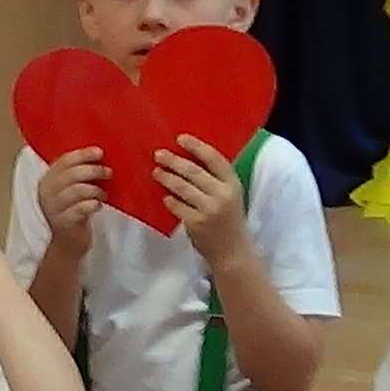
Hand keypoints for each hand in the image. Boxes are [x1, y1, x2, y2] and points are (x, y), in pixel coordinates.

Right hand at [36, 147, 107, 259]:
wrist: (68, 243)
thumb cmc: (73, 212)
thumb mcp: (71, 190)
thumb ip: (78, 174)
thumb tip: (99, 155)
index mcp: (48, 180)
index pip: (64, 161)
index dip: (83, 154)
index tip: (100, 152)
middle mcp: (47, 193)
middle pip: (71, 174)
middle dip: (93, 170)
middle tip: (108, 172)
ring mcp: (53, 209)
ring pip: (77, 191)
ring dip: (95, 190)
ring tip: (103, 194)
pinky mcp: (63, 223)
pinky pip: (80, 209)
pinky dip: (92, 204)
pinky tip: (98, 205)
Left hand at [154, 135, 250, 264]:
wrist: (233, 251)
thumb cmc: (229, 220)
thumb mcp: (231, 195)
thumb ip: (216, 180)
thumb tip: (188, 158)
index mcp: (233, 184)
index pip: (214, 159)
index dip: (196, 147)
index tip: (180, 138)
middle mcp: (222, 195)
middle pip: (193, 171)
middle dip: (173, 161)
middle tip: (159, 154)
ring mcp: (209, 210)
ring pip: (182, 188)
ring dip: (166, 178)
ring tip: (156, 172)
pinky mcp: (196, 223)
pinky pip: (177, 207)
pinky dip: (169, 200)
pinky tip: (164, 197)